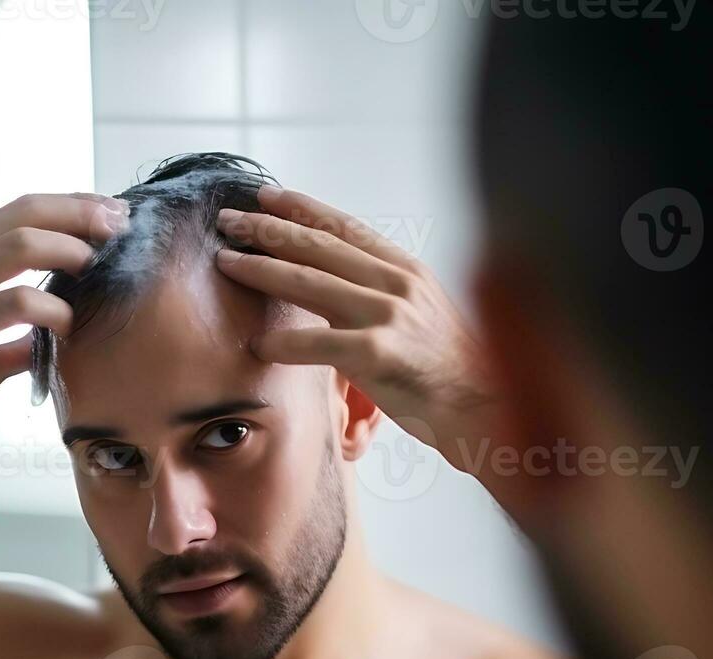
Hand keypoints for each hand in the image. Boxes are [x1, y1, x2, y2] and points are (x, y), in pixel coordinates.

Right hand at [0, 192, 127, 436]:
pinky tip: (69, 324)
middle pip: (27, 212)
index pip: (20, 210)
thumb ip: (17, 336)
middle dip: (81, 212)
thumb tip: (56, 341)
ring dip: (71, 247)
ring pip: (22, 244)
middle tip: (122, 223)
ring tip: (102, 263)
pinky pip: (15, 303)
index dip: (70, 205)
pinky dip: (53, 309)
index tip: (110, 213)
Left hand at [213, 185, 497, 472]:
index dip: (301, 208)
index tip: (265, 195)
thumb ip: (378, 295)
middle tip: (228, 220)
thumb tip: (329, 286)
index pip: (344, 227)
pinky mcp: (381, 354)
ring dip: (262, 269)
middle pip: (319, 245)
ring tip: (227, 263)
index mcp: (406, 269)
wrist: (485, 407)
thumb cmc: (445, 371)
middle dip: (268, 229)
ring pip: (311, 282)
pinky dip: (284, 343)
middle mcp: (397, 283)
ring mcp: (390, 315)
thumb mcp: (418, 315)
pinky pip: (319, 343)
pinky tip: (257, 343)